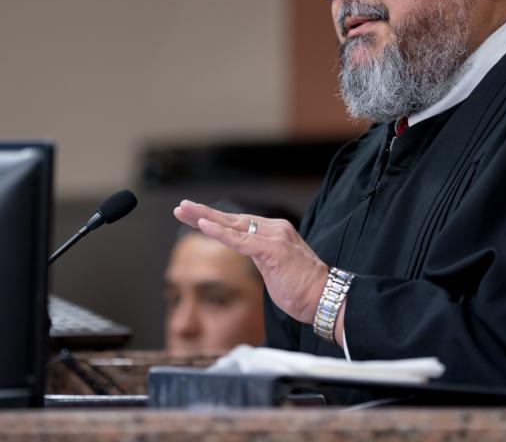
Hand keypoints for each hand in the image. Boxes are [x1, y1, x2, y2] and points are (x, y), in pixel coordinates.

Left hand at [173, 199, 329, 324]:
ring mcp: (274, 237)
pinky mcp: (273, 249)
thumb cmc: (302, 289)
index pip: (238, 223)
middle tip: (181, 207)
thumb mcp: (275, 269)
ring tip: (184, 211)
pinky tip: (203, 225)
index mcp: (275, 232)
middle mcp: (274, 229)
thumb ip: (260, 255)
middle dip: (203, 213)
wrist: (325, 299)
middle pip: (232, 219)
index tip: (194, 216)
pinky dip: (220, 232)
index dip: (215, 219)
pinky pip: (240, 240)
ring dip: (205, 217)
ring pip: (233, 225)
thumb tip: (246, 251)